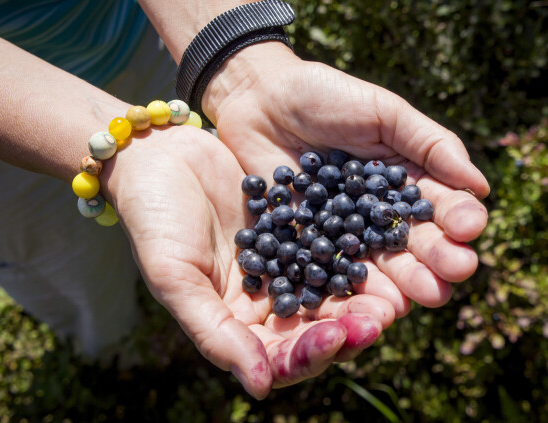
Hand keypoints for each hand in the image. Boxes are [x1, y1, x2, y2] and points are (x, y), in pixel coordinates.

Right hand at [101, 125, 389, 398]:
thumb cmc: (155, 221)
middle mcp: (267, 300)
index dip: (311, 353)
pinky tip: (377, 246)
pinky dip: (354, 251)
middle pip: (316, 327)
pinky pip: (332, 245)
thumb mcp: (176, 279)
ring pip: (331, 290)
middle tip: (381, 319)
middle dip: (350, 328)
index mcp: (236, 323)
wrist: (160, 158)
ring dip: (361, 296)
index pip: (281, 356)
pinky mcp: (299, 229)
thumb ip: (215, 334)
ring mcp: (286, 263)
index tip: (337, 337)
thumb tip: (259, 388)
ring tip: (393, 294)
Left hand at [204, 42, 489, 316]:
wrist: (259, 99)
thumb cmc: (327, 96)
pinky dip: (342, 286)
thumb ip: (430, 145)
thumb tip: (482, 187)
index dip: (457, 219)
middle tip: (456, 271)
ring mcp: (340, 234)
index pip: (438, 208)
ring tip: (421, 296)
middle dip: (436, 259)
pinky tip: (362, 300)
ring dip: (400, 283)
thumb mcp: (384, 113)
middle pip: (411, 244)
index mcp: (404, 184)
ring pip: (375, 264)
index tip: (470, 228)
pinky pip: (325, 269)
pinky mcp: (303, 245)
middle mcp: (377, 216)